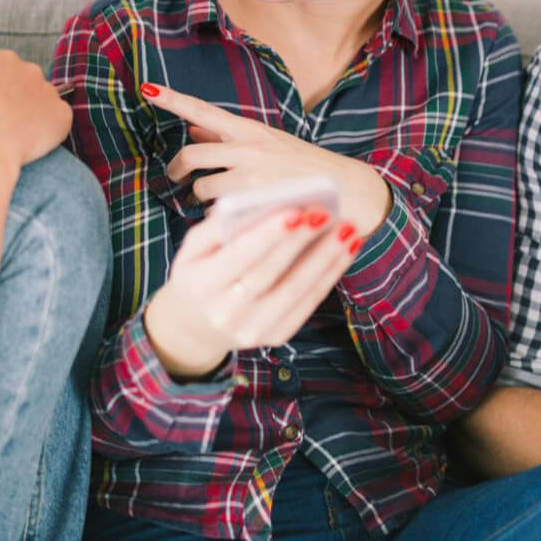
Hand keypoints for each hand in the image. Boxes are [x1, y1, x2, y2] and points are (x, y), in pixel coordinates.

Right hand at [0, 52, 70, 169]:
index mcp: (3, 60)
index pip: (4, 69)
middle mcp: (29, 70)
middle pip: (27, 81)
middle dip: (19, 97)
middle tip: (5, 119)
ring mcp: (49, 91)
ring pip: (45, 100)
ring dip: (36, 113)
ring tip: (17, 134)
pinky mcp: (62, 114)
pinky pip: (59, 120)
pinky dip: (51, 129)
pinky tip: (33, 141)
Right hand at [143, 203, 361, 379]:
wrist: (196, 325)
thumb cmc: (199, 272)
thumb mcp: (193, 248)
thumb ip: (217, 226)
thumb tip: (256, 204)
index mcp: (200, 286)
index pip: (238, 257)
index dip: (268, 235)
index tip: (295, 210)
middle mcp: (225, 313)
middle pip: (270, 274)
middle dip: (301, 242)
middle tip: (326, 212)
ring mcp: (253, 330)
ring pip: (296, 291)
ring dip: (326, 259)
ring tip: (347, 230)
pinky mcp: (276, 336)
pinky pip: (308, 304)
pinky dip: (330, 275)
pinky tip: (345, 250)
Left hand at [144, 83, 392, 236]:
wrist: (346, 192)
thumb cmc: (305, 168)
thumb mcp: (269, 143)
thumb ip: (229, 136)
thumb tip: (194, 125)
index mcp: (251, 130)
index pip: (203, 110)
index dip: (173, 100)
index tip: (147, 89)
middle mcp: (248, 148)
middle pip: (192, 153)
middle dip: (178, 168)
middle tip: (177, 178)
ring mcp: (250, 177)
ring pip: (202, 187)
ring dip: (202, 197)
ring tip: (218, 203)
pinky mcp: (254, 204)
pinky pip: (218, 212)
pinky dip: (220, 217)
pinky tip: (235, 219)